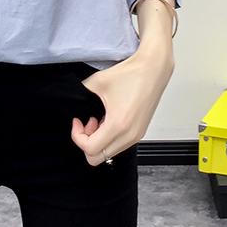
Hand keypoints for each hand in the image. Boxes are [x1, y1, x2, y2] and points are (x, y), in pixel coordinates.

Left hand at [70, 42, 174, 165]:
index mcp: (118, 125)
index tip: (77, 121)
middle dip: (86, 142)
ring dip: (98, 140)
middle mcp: (129, 135)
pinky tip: (107, 119)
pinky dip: (108, 138)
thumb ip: (81, 94)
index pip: (90, 149)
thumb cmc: (131, 73)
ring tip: (97, 119)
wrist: (153, 68)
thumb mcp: (97, 82)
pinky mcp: (140, 132)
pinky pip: (119, 145)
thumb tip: (73, 102)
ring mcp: (136, 135)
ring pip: (109, 153)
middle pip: (98, 158)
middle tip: (86, 123)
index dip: (77, 136)